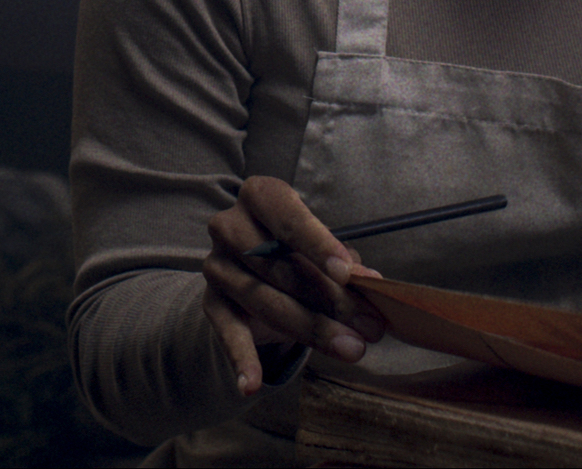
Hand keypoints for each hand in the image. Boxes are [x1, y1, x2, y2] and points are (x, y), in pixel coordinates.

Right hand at [200, 176, 389, 395]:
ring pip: (263, 300)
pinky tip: (250, 385)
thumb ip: (345, 263)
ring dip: (310, 329)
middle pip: (280, 266)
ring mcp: (216, 265)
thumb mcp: (323, 251)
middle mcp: (230, 225)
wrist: (254, 272)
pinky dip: (241, 360)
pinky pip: (227, 333)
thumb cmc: (299, 252)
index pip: (287, 216)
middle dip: (331, 300)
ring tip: (351, 349)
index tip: (346, 274)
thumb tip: (371, 283)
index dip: (317, 243)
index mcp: (261, 196)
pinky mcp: (211, 302)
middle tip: (370, 327)